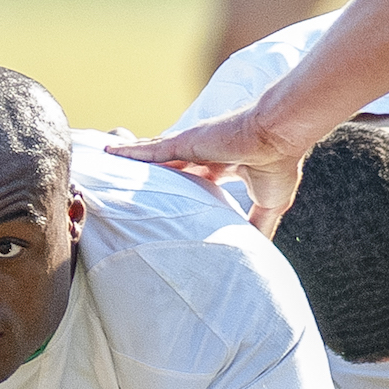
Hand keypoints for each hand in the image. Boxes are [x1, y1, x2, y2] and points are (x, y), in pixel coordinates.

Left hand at [109, 108, 304, 234]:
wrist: (277, 139)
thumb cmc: (277, 165)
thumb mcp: (270, 204)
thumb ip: (259, 224)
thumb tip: (259, 250)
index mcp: (224, 165)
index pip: (195, 177)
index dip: (182, 187)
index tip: (169, 199)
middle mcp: (204, 154)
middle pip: (169, 166)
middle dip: (152, 174)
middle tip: (130, 187)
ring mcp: (192, 146)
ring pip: (155, 155)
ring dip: (134, 159)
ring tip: (111, 165)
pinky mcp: (184, 141)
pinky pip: (149, 149)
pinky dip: (130, 151)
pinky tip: (110, 152)